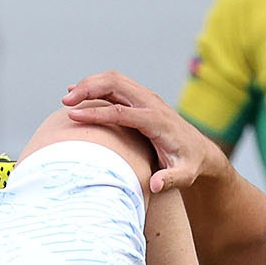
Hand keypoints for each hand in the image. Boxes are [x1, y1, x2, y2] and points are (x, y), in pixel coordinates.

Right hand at [60, 72, 217, 191]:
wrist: (200, 151)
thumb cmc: (189, 165)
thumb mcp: (184, 176)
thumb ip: (171, 180)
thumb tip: (155, 185)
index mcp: (157, 121)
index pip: (121, 112)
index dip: (96, 113)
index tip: (73, 116)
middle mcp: (152, 103)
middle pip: (116, 84)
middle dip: (89, 88)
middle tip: (66, 102)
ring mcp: (147, 98)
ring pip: (114, 79)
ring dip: (90, 83)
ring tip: (68, 98)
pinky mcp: (142, 99)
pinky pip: (116, 85)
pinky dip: (96, 85)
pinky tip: (79, 92)